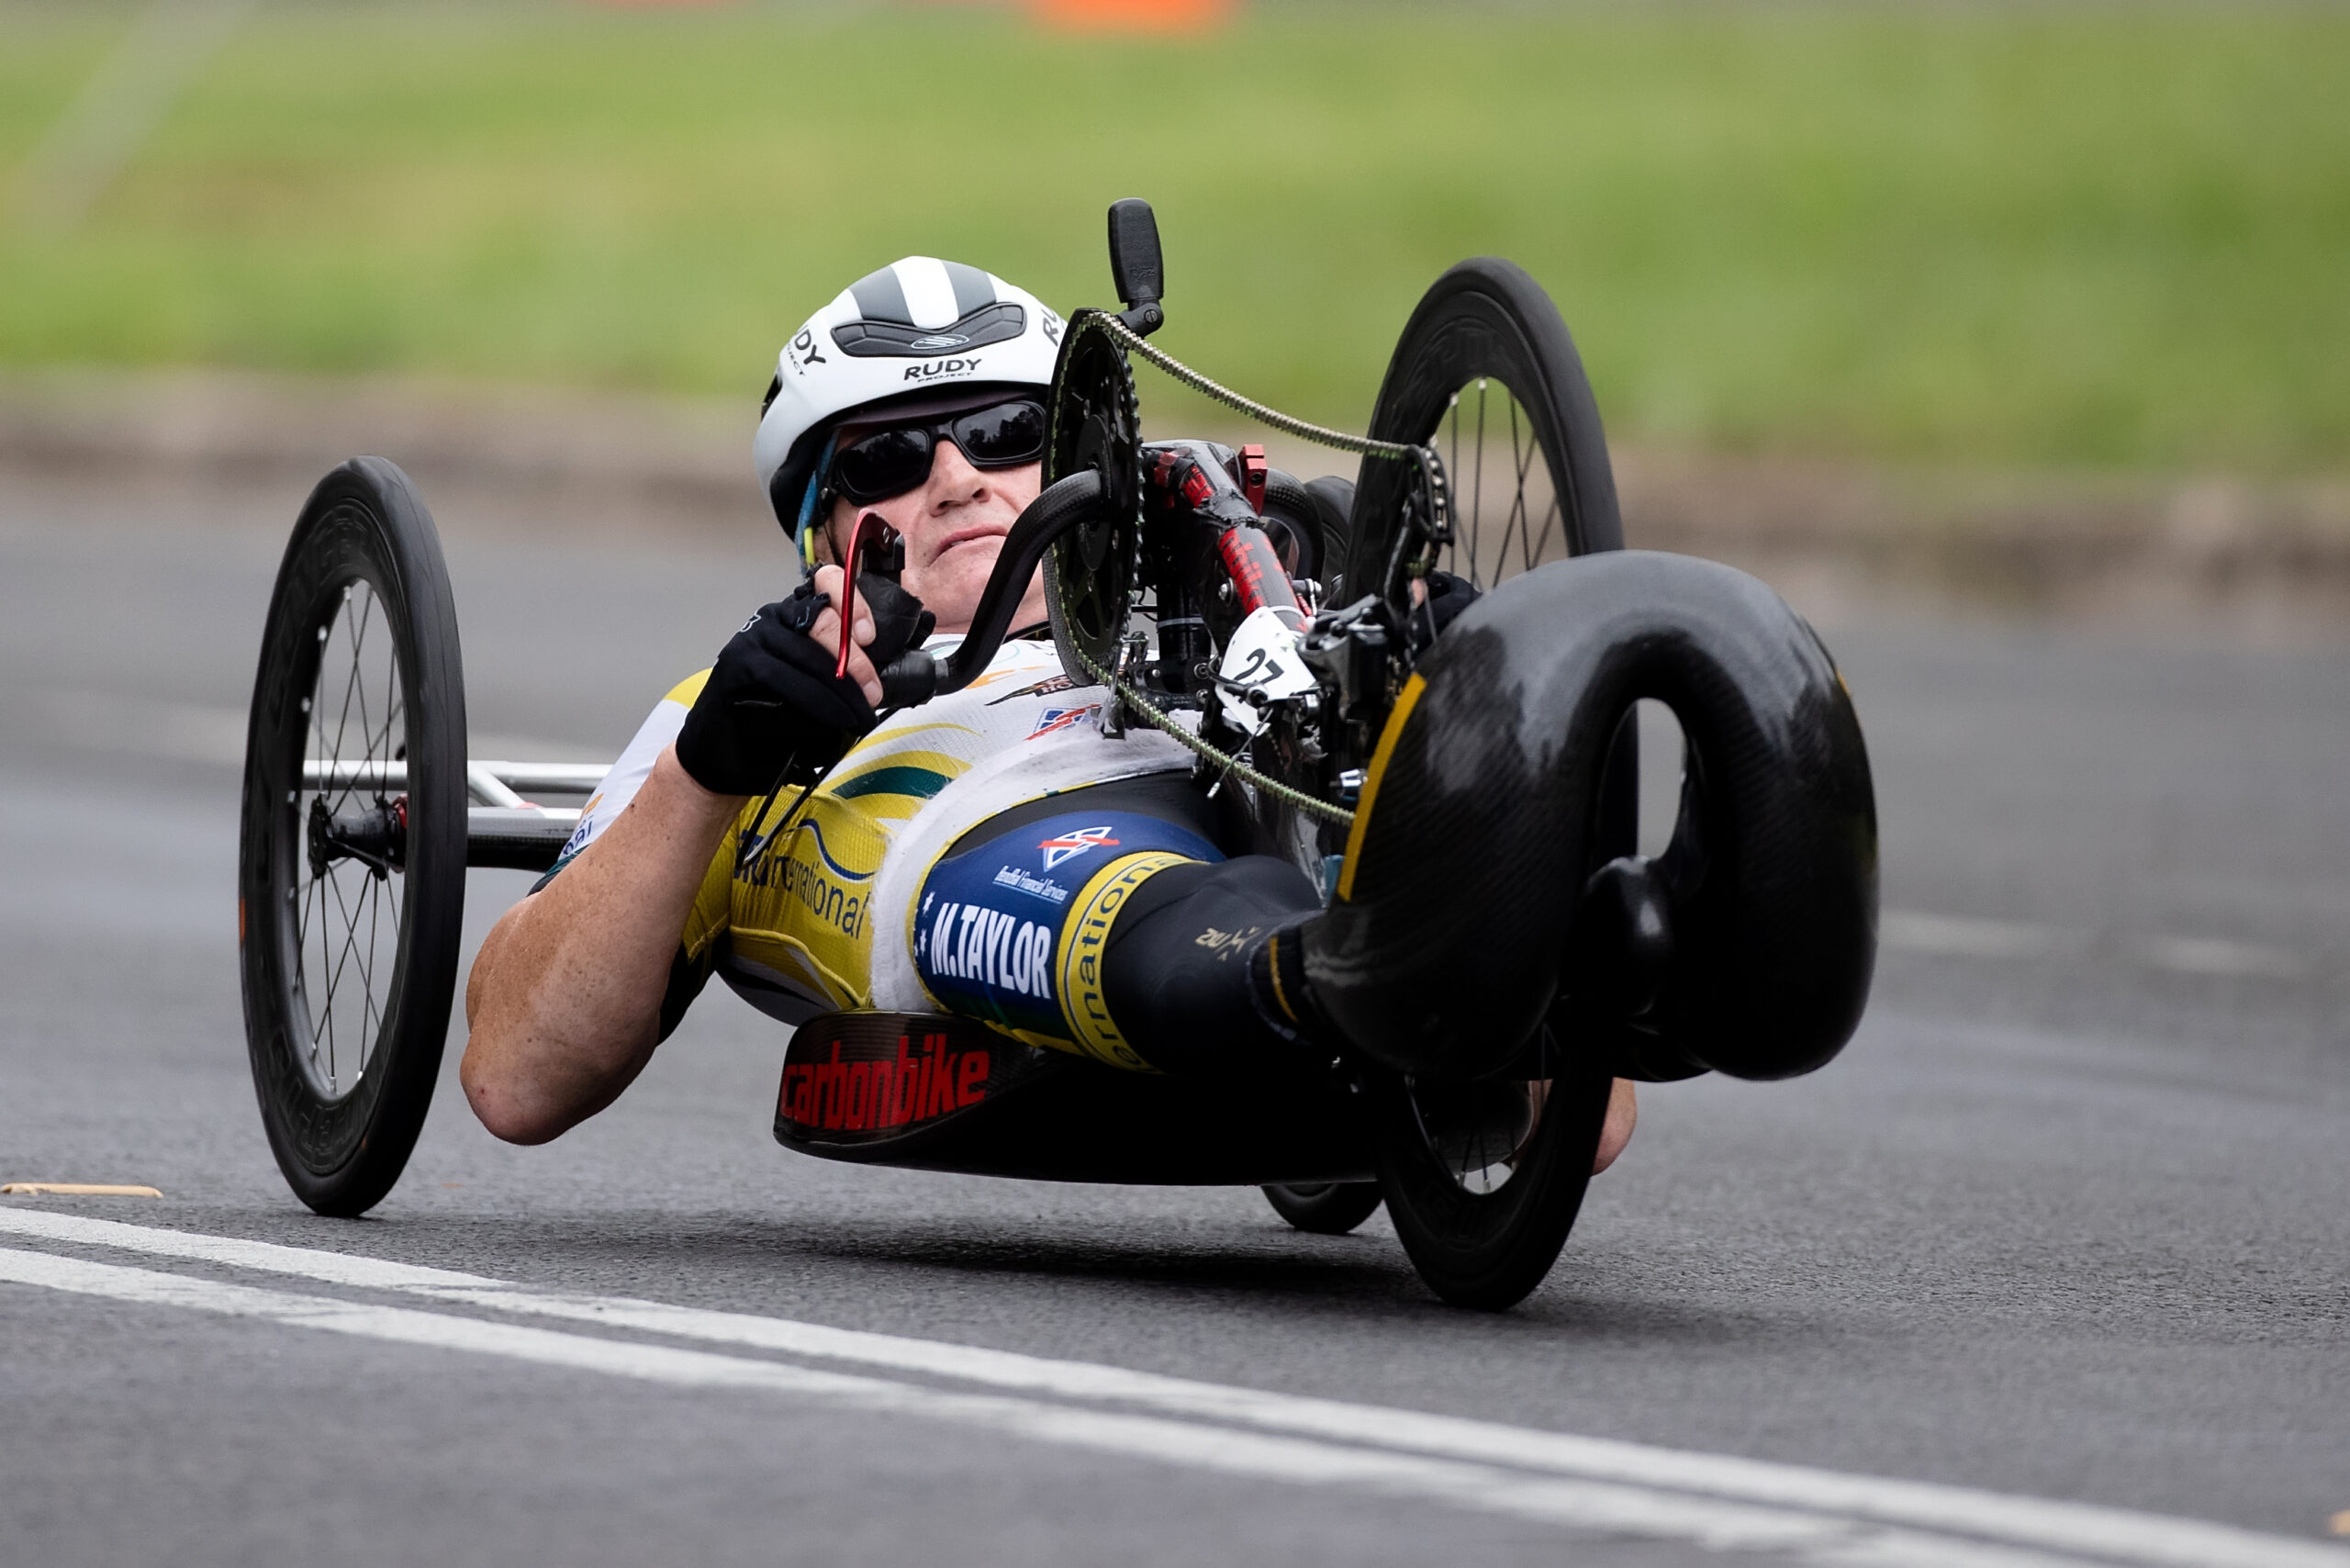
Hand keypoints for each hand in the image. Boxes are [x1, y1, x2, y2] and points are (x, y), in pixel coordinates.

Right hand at [673, 574, 934, 797]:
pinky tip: (828, 721)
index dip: (854, 603)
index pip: (827, 581)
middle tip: (872, 695)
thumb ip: (842, 670)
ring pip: (806, 655)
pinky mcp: (736, 667)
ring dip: (839, 691)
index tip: (870, 637)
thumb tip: (880, 678)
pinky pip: (781, 679)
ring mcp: (751, 641)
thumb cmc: (778, 720)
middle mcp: (772, 619)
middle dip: (855, 662)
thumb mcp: (818, 688)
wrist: (729, 755)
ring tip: (858, 718)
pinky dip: (812, 702)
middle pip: (822, 621)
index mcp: (798, 615)